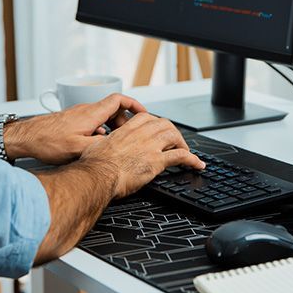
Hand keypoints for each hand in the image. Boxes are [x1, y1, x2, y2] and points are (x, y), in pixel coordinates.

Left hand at [4, 93, 148, 164]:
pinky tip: (96, 144)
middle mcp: (86, 111)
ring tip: (114, 142)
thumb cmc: (47, 141)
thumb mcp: (78, 148)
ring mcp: (78, 115)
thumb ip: (100, 146)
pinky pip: (92, 122)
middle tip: (130, 135)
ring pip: (102, 117)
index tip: (144, 114)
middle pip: (113, 109)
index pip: (119, 100)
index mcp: (91, 114)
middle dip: (125, 121)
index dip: (135, 105)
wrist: (26, 137)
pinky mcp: (71, 122)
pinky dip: (100, 131)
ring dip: (112, 127)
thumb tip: (115, 147)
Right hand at [80, 112, 204, 197]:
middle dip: (172, 132)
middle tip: (175, 141)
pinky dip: (192, 159)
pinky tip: (197, 164)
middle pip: (164, 124)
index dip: (155, 123)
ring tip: (186, 151)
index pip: (146, 118)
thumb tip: (98, 148)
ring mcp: (150, 146)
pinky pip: (181, 156)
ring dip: (182, 143)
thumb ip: (102, 144)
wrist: (98, 175)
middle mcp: (140, 134)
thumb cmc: (94, 165)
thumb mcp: (96, 146)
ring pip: (174, 135)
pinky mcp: (157, 161)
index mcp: (126, 130)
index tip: (157, 129)